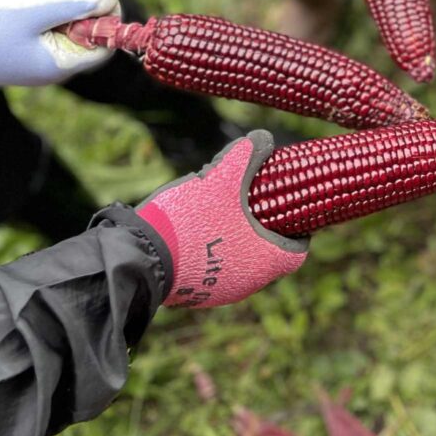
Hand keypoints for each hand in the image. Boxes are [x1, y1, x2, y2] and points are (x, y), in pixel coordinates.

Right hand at [0, 0, 119, 85]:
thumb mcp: (33, 10)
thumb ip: (76, 4)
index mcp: (60, 65)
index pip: (104, 43)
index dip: (106, 15)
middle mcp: (49, 63)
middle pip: (83, 28)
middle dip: (70, 0)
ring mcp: (32, 54)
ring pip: (59, 19)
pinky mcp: (17, 42)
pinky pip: (38, 20)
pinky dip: (32, 2)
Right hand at [136, 131, 307, 307]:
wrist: (138, 257)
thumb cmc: (189, 220)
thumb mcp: (221, 178)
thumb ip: (247, 155)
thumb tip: (263, 139)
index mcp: (266, 261)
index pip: (297, 250)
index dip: (297, 231)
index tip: (287, 211)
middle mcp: (248, 283)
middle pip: (268, 256)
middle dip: (262, 231)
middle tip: (250, 205)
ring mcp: (221, 293)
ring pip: (240, 264)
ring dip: (236, 242)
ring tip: (219, 215)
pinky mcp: (195, 297)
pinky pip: (214, 272)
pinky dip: (213, 255)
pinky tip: (197, 234)